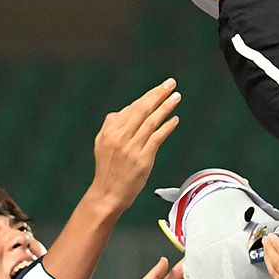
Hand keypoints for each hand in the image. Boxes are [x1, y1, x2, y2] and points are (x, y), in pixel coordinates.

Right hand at [88, 81, 181, 210]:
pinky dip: (166, 127)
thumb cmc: (108, 169)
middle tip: (171, 84)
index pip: (132, 108)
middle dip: (158, 94)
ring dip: (165, 107)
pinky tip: (174, 119)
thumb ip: (111, 125)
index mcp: (110, 130)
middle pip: (142, 110)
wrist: (108, 194)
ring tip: (176, 97)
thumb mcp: (101, 143)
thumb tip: (125, 110)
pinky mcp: (142, 159)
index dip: (148, 96)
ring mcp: (131, 148)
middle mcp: (120, 137)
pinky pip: (157, 138)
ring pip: (151, 122)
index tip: (160, 88)